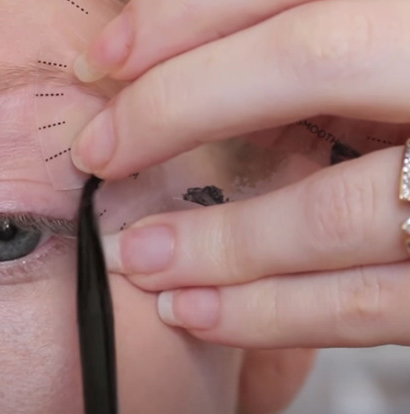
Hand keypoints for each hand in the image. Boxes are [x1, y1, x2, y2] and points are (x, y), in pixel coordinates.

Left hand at [70, 0, 409, 347]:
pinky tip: (199, 313)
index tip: (109, 53)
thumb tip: (173, 44)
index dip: (186, 14)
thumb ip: (308, 38)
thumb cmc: (408, 92)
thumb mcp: (377, 45)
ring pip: (342, 205)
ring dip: (220, 241)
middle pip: (311, 60)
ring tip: (139, 258)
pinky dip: (275, 316)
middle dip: (179, 106)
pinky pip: (375, 304)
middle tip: (101, 151)